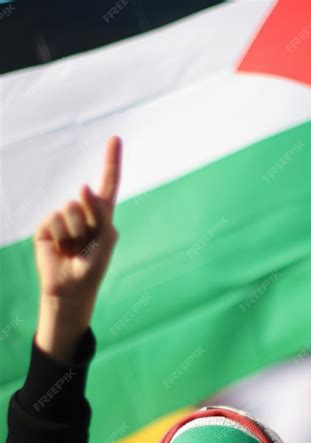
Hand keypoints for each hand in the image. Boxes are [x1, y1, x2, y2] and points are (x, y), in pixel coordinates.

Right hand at [34, 136, 121, 302]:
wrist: (71, 289)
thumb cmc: (93, 267)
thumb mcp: (106, 240)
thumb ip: (101, 213)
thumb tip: (83, 186)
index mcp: (102, 215)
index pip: (108, 184)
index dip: (112, 161)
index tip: (115, 138)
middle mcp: (83, 212)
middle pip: (89, 198)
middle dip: (91, 220)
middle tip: (88, 244)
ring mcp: (64, 217)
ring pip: (72, 207)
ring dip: (77, 232)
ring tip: (75, 249)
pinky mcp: (48, 225)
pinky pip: (57, 219)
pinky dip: (63, 236)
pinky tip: (62, 249)